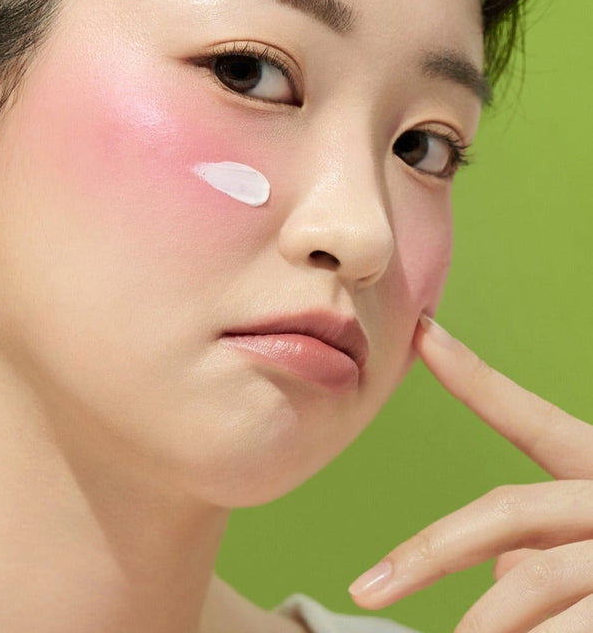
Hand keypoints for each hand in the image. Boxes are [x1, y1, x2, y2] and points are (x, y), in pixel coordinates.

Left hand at [348, 314, 592, 631]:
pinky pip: (579, 622)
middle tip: (366, 589)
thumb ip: (548, 544)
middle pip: (510, 511)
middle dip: (430, 551)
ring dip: (491, 622)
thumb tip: (497, 577)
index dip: (472, 376)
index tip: (423, 334)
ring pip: (541, 581)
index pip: (528, 416)